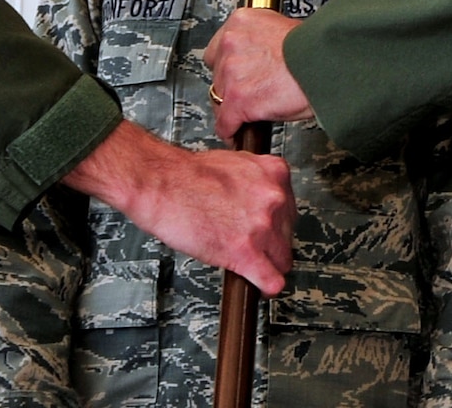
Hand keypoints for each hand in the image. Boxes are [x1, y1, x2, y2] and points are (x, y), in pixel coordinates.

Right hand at [63, 120, 293, 292]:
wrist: (163, 185)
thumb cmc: (188, 175)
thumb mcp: (235, 164)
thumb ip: (255, 182)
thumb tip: (262, 201)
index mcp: (274, 173)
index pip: (289, 208)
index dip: (275, 222)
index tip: (265, 230)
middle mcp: (273, 198)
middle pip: (287, 234)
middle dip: (270, 243)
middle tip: (250, 244)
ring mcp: (262, 226)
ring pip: (282, 260)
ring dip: (266, 264)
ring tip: (248, 263)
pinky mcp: (246, 252)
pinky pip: (272, 281)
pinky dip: (266, 287)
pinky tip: (258, 286)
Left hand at [205, 8, 315, 141]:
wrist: (326, 65)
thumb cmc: (315, 49)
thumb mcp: (282, 29)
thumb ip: (261, 40)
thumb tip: (259, 55)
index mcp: (242, 22)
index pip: (218, 47)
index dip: (227, 65)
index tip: (235, 74)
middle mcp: (232, 43)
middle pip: (216, 73)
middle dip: (230, 86)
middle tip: (247, 94)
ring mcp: (232, 71)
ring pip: (218, 99)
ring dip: (231, 108)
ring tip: (245, 116)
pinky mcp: (238, 98)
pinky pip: (225, 122)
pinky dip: (230, 131)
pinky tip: (236, 135)